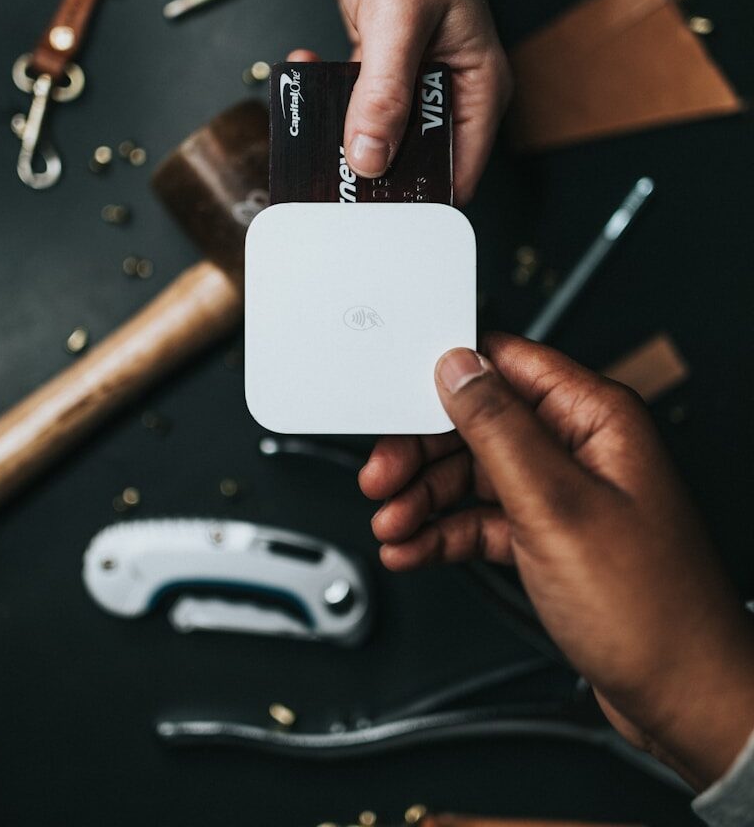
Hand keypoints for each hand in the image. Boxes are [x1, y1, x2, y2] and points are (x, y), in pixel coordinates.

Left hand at [316, 0, 510, 201]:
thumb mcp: (396, 18)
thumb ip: (382, 94)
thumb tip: (370, 156)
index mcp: (477, 86)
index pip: (457, 171)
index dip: (419, 198)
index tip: (377, 212)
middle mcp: (447, 87)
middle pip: (412, 158)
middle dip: (372, 166)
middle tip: (331, 172)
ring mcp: (411, 77)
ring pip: (377, 132)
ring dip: (341, 129)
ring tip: (313, 119)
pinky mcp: (379, 63)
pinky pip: (352, 100)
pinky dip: (327, 95)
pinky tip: (308, 74)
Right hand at [359, 332, 753, 788]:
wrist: (682, 698)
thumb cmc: (652, 609)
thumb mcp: (555, 507)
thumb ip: (499, 430)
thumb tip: (459, 368)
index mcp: (594, 418)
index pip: (506, 366)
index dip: (446, 380)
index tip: (397, 403)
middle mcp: (578, 448)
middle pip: (479, 425)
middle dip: (423, 453)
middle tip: (382, 479)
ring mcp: (562, 494)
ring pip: (474, 474)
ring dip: (426, 499)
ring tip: (393, 525)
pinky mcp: (548, 536)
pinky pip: (483, 519)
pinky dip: (445, 533)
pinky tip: (415, 548)